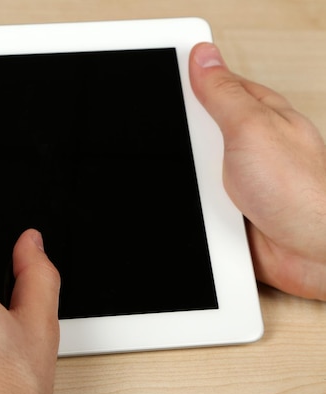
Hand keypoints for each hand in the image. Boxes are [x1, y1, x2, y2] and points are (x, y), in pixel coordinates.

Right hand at [189, 42, 325, 300]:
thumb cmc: (303, 193)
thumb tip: (203, 57)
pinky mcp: (225, 210)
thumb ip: (223, 94)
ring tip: (206, 192)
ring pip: (188, 170)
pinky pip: (192, 203)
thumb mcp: (253, 129)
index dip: (182, 85)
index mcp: (256, 113)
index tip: (164, 94)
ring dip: (188, 182)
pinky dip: (191, 209)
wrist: (313, 255)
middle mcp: (245, 144)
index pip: (209, 85)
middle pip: (191, 131)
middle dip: (181, 143)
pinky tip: (202, 213)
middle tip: (196, 156)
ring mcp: (234, 178)